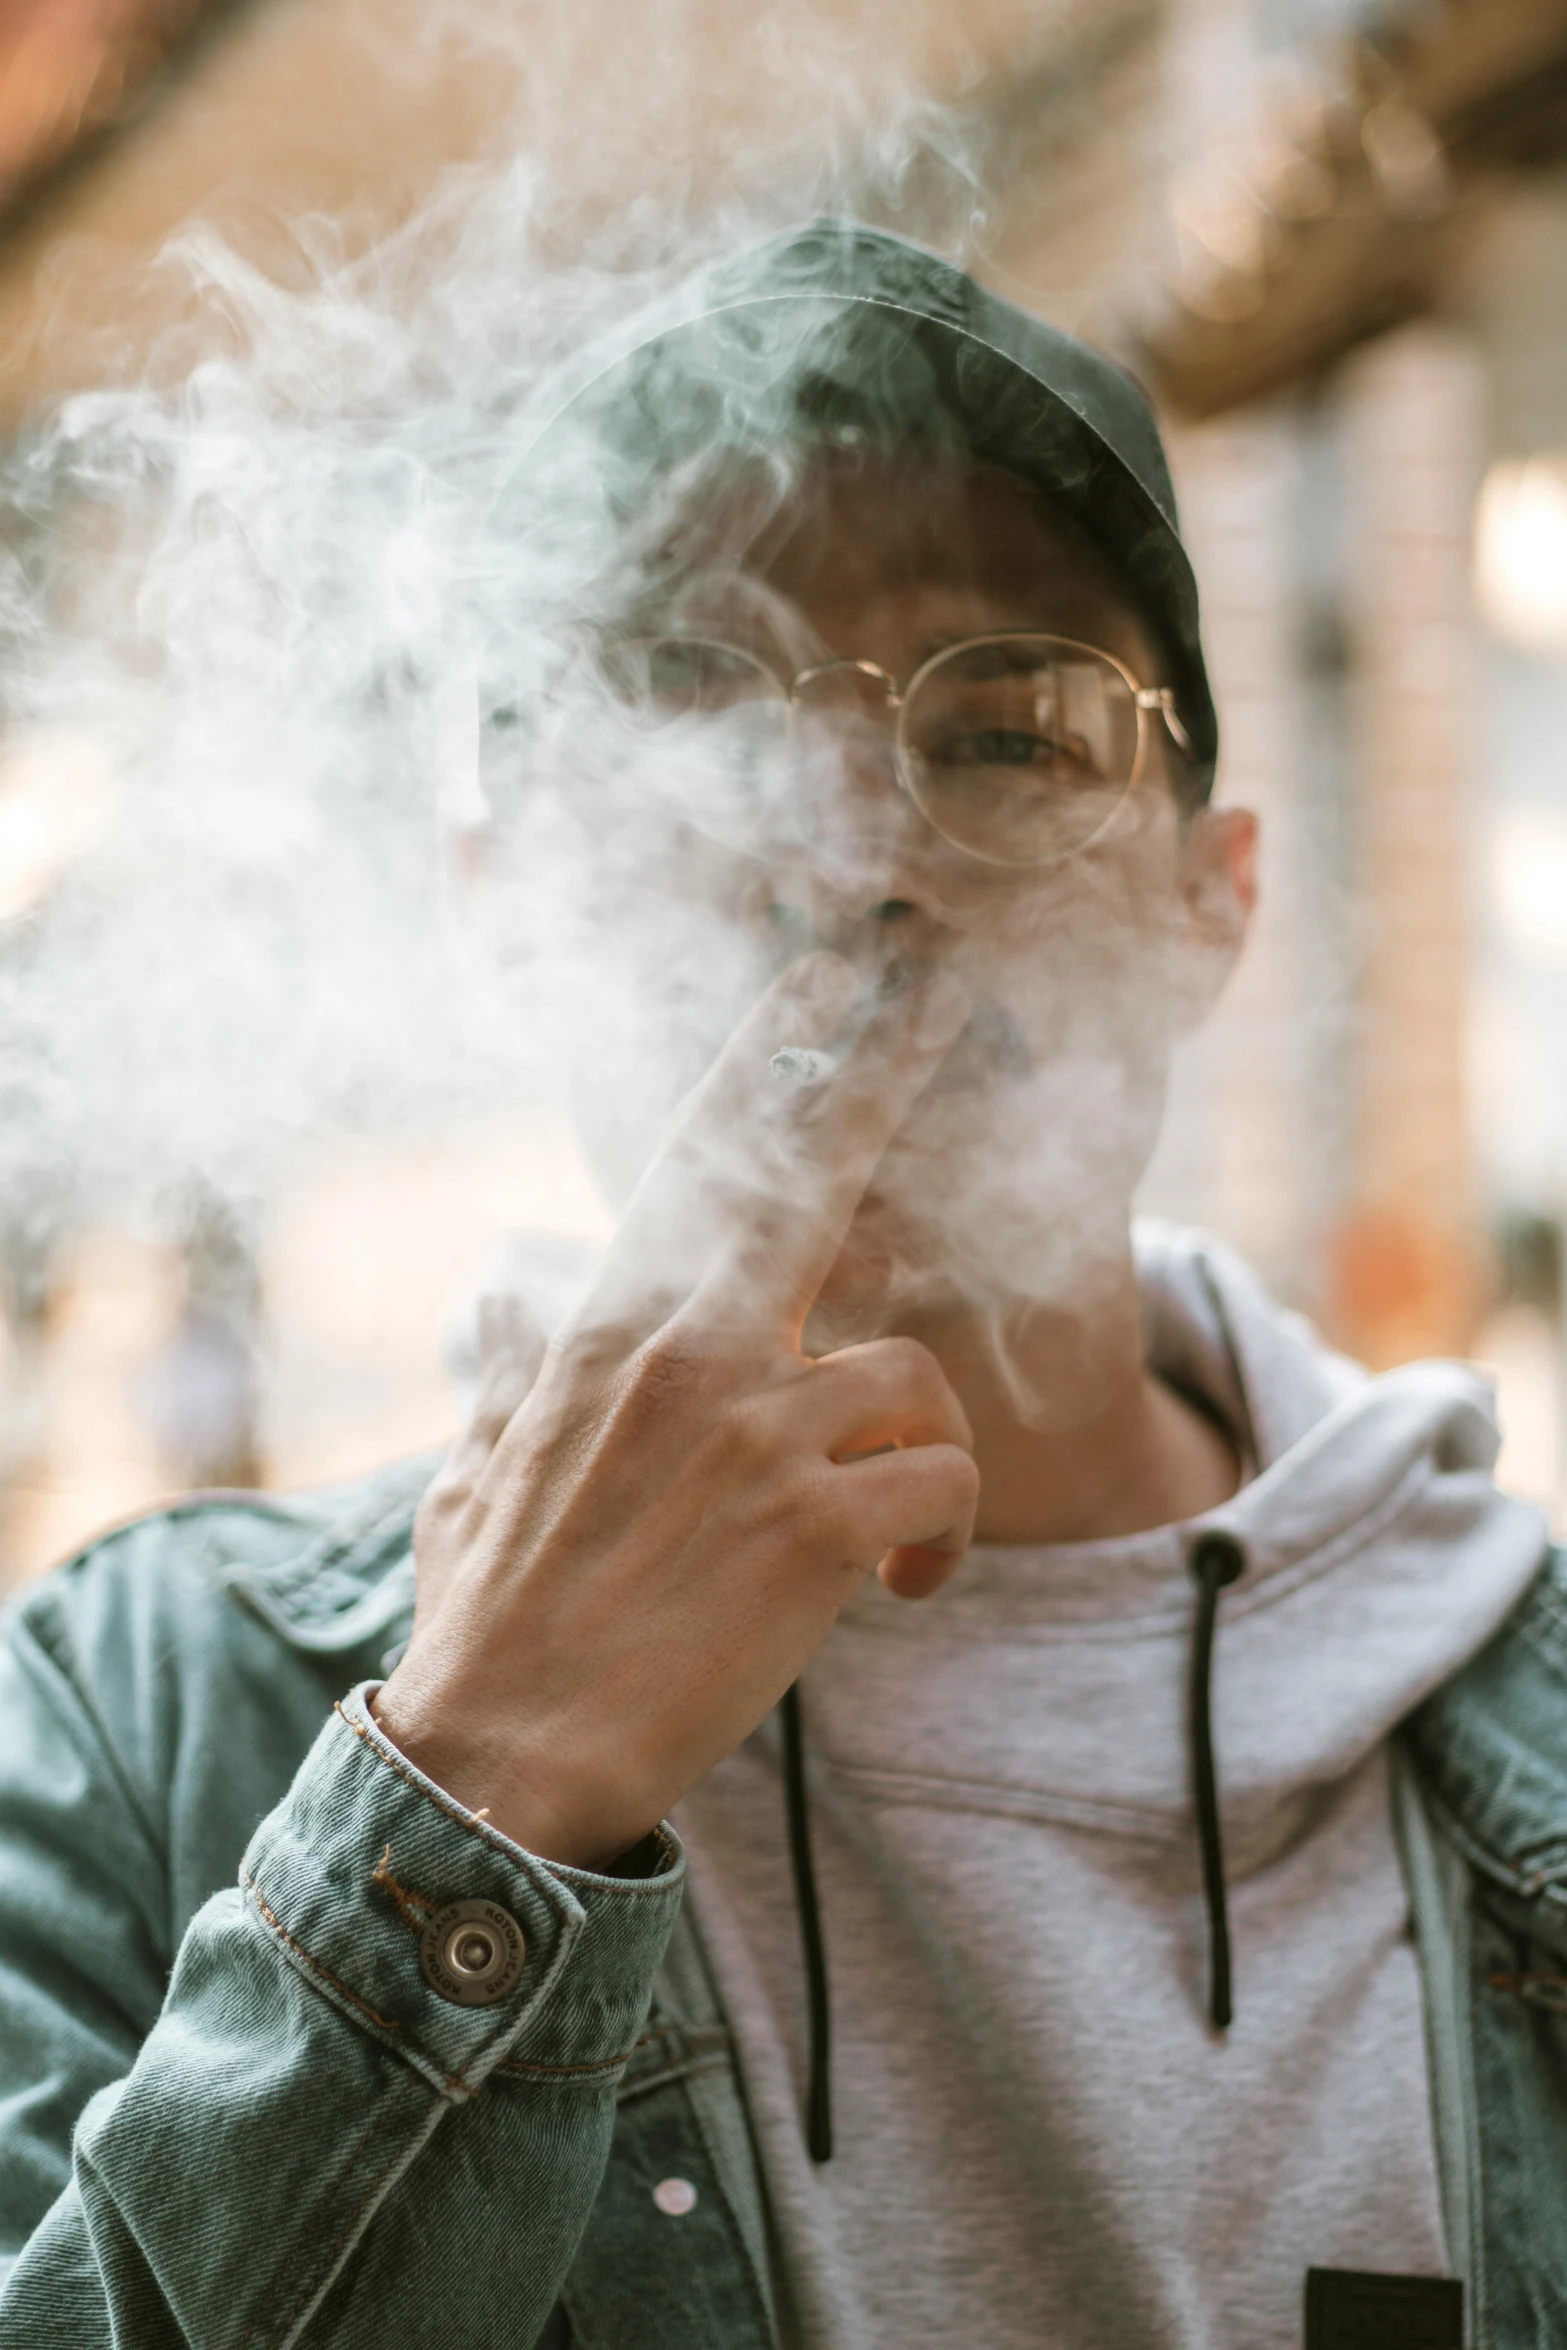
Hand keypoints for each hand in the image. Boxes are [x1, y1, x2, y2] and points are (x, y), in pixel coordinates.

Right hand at [374, 953, 978, 1868]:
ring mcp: (755, 1433)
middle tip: (936, 974)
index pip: (707, 1160)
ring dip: (923, 1452)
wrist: (504, 1755)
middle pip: (819, 1173)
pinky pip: (943, 1481)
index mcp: (609, 1328)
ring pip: (914, 1370)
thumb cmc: (492, 1615)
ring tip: (893, 1536)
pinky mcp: (815, 1528)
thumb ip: (519, 1376)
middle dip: (882, 1066)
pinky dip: (941, 1534)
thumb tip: (517, 1322)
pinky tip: (905, 1585)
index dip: (777, 1057)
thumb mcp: (479, 1464)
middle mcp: (688, 1353)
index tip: (833, 969)